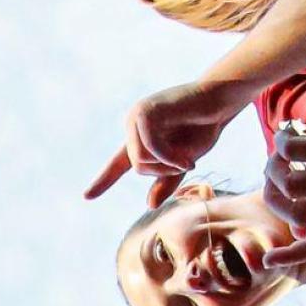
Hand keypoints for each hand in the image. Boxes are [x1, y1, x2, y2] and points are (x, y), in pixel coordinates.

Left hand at [87, 78, 255, 203]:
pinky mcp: (146, 111)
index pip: (118, 163)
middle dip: (162, 171)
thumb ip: (166, 181)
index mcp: (140, 138)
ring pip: (140, 159)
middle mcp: (134, 125)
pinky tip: (187, 157)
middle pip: (136, 166)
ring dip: (167, 165)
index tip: (87, 196)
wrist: (219, 100)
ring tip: (187, 159)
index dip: (103, 181)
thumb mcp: (183, 162)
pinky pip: (150, 148)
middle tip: (185, 164)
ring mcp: (138, 116)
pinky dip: (170, 158)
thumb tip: (149, 205)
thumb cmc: (203, 127)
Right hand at [261, 83, 305, 254]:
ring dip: (273, 168)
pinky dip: (280, 142)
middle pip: (298, 217)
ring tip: (279, 154)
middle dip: (272, 200)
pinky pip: (291, 153)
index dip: (290, 257)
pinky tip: (287, 133)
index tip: (265, 261)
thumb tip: (299, 235)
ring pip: (290, 185)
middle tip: (269, 179)